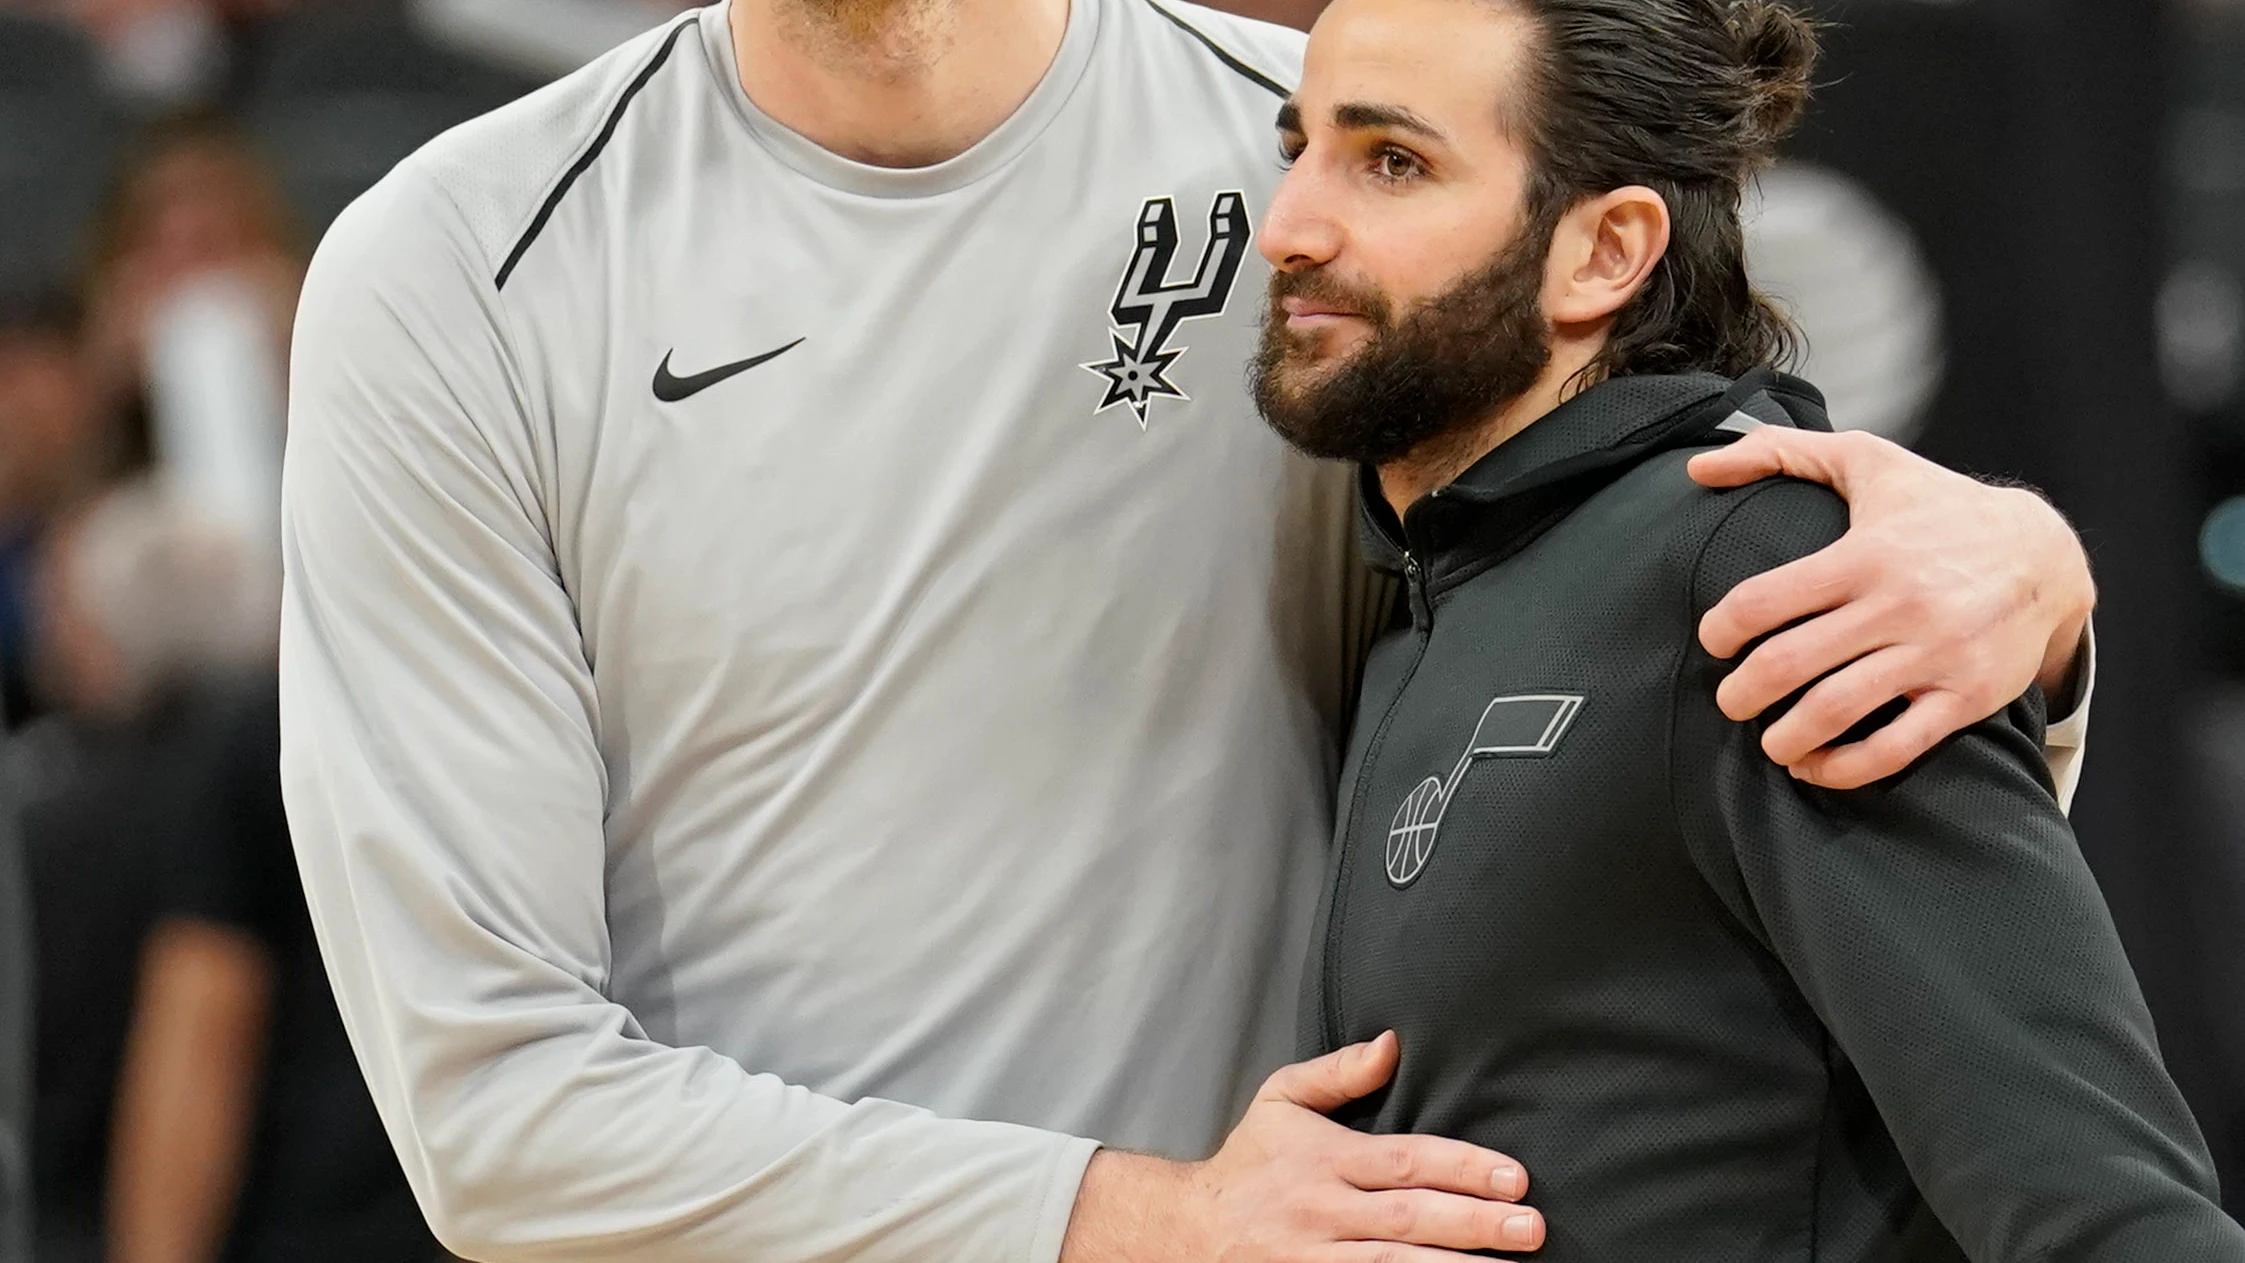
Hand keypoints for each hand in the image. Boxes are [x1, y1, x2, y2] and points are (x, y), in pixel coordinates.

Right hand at [1060, 1032, 1543, 1262]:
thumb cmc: (1247, 1163)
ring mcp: (1317, 1259)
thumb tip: (1394, 1043)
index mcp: (1324, 1159)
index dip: (1462, 1168)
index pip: (1405, 1162)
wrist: (1186, 1231)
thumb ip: (1338, 1072)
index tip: (1514, 1177)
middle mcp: (1323, 1211)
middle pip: (1409, 1218)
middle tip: (1532, 1227)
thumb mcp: (1279, 1101)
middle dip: (1475, 1223)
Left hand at [1688, 428, 2094, 789]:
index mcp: (1864, 554)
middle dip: (1741, 694)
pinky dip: (1844, 768)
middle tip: (1730, 700)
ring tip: (1768, 740)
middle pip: (1788, 664)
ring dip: (1784, 738)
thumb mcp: (1868, 461)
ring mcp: (1933, 654)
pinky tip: (1814, 765)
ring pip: (1834, 711)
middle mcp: (1897, 605)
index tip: (1716, 642)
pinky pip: (1895, 748)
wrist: (2046, 555)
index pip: (1764, 600)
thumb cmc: (1940, 507)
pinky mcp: (1965, 695)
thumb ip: (1779, 452)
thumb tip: (1696, 468)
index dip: (1722, 629)